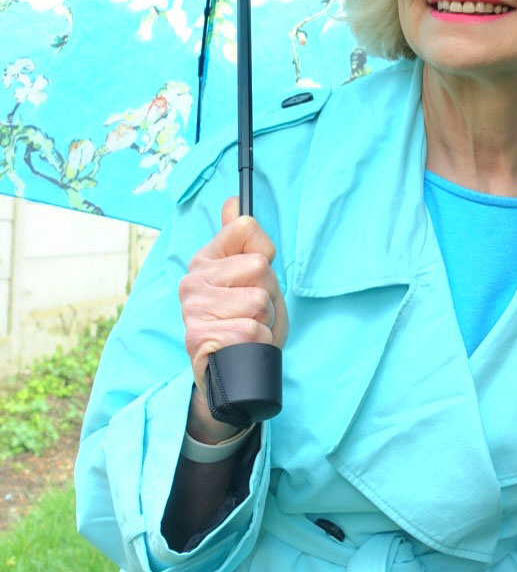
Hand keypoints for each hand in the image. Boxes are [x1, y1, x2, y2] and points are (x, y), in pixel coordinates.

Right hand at [179, 197, 288, 440]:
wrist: (235, 371)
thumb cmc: (247, 319)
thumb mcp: (254, 275)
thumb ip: (243, 238)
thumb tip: (235, 201)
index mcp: (206, 259)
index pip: (247, 229)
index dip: (266, 255)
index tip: (255, 275)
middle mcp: (192, 280)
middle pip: (259, 267)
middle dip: (269, 292)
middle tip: (255, 310)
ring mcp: (192, 309)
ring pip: (258, 300)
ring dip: (265, 318)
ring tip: (250, 328)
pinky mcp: (198, 338)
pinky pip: (250, 329)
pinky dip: (258, 340)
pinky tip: (244, 345)